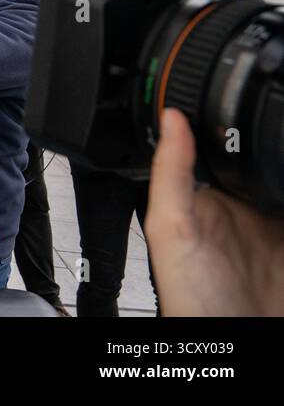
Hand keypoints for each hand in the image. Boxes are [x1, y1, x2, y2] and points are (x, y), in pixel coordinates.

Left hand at [146, 107, 283, 314]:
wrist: (235, 345)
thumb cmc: (191, 299)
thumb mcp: (171, 227)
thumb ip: (171, 173)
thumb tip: (169, 117)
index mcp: (213, 198)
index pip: (231, 151)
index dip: (244, 126)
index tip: (259, 97)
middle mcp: (251, 212)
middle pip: (275, 166)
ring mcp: (279, 229)